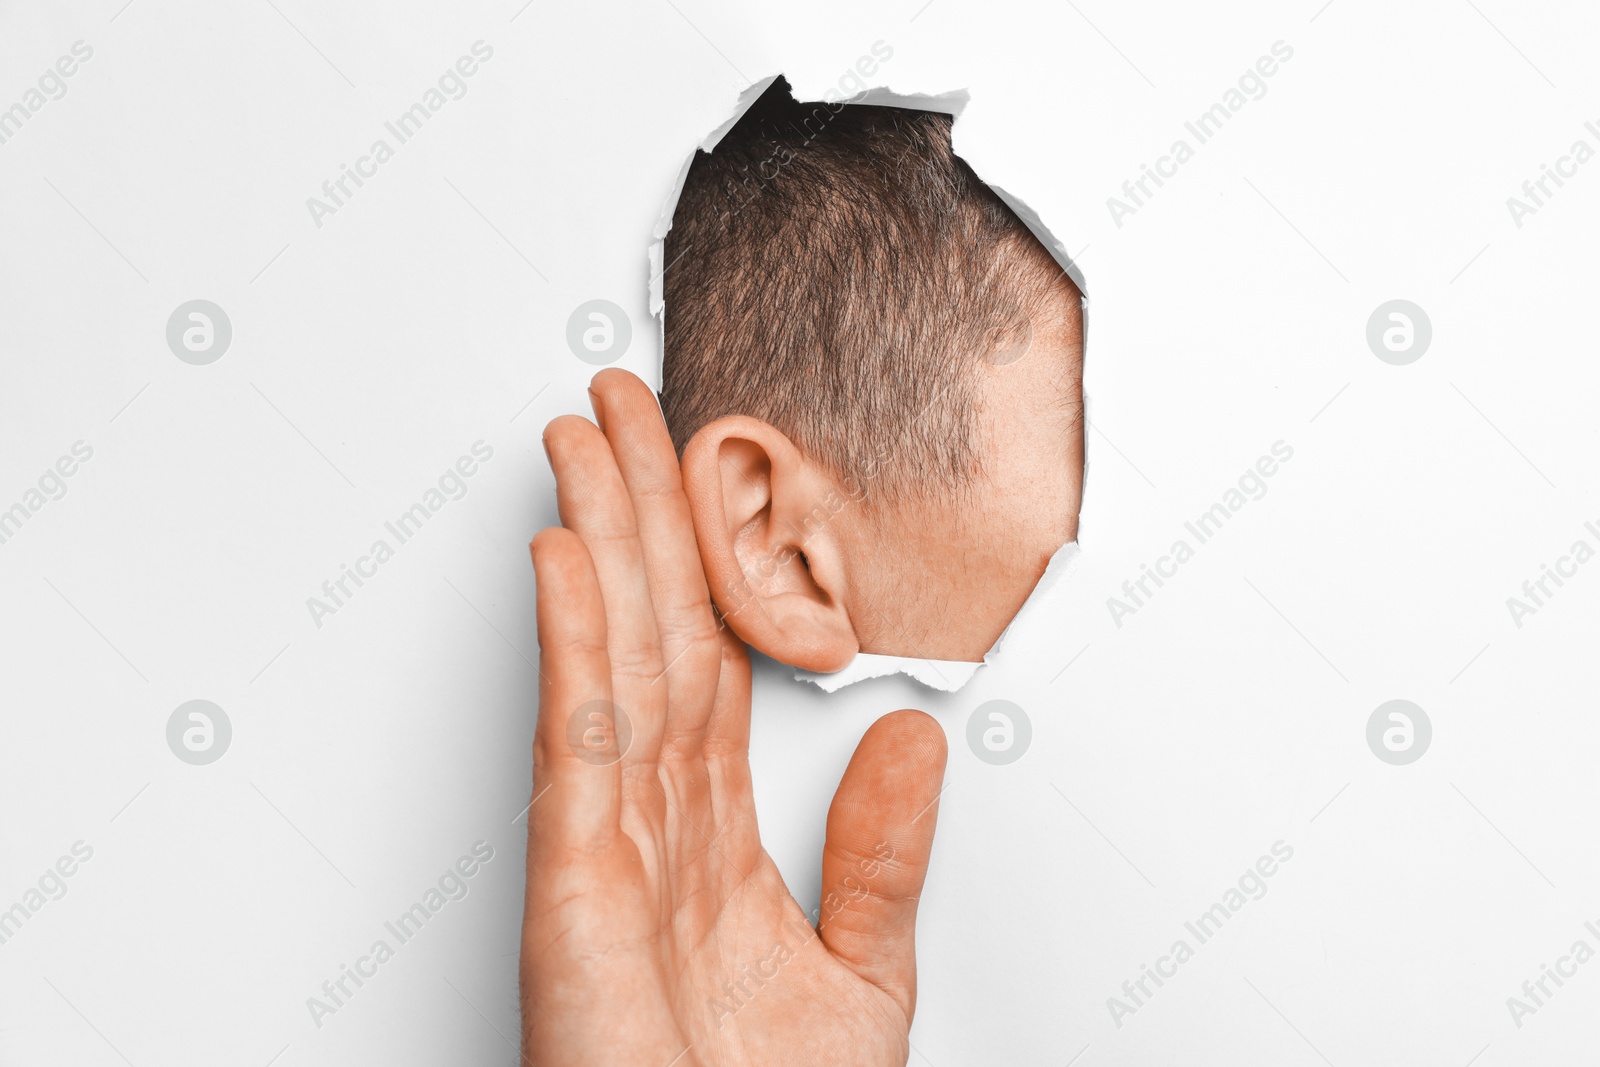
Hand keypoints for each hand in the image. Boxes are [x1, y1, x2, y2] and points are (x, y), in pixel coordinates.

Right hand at [520, 369, 947, 1065]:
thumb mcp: (863, 974)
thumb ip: (883, 853)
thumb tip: (917, 739)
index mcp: (712, 837)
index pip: (704, 659)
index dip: (698, 559)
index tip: (693, 472)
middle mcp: (650, 824)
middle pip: (645, 632)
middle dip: (632, 512)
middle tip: (617, 405)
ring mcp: (605, 847)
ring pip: (607, 657)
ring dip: (596, 539)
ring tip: (586, 437)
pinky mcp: (573, 887)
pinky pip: (577, 739)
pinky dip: (568, 640)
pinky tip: (565, 555)